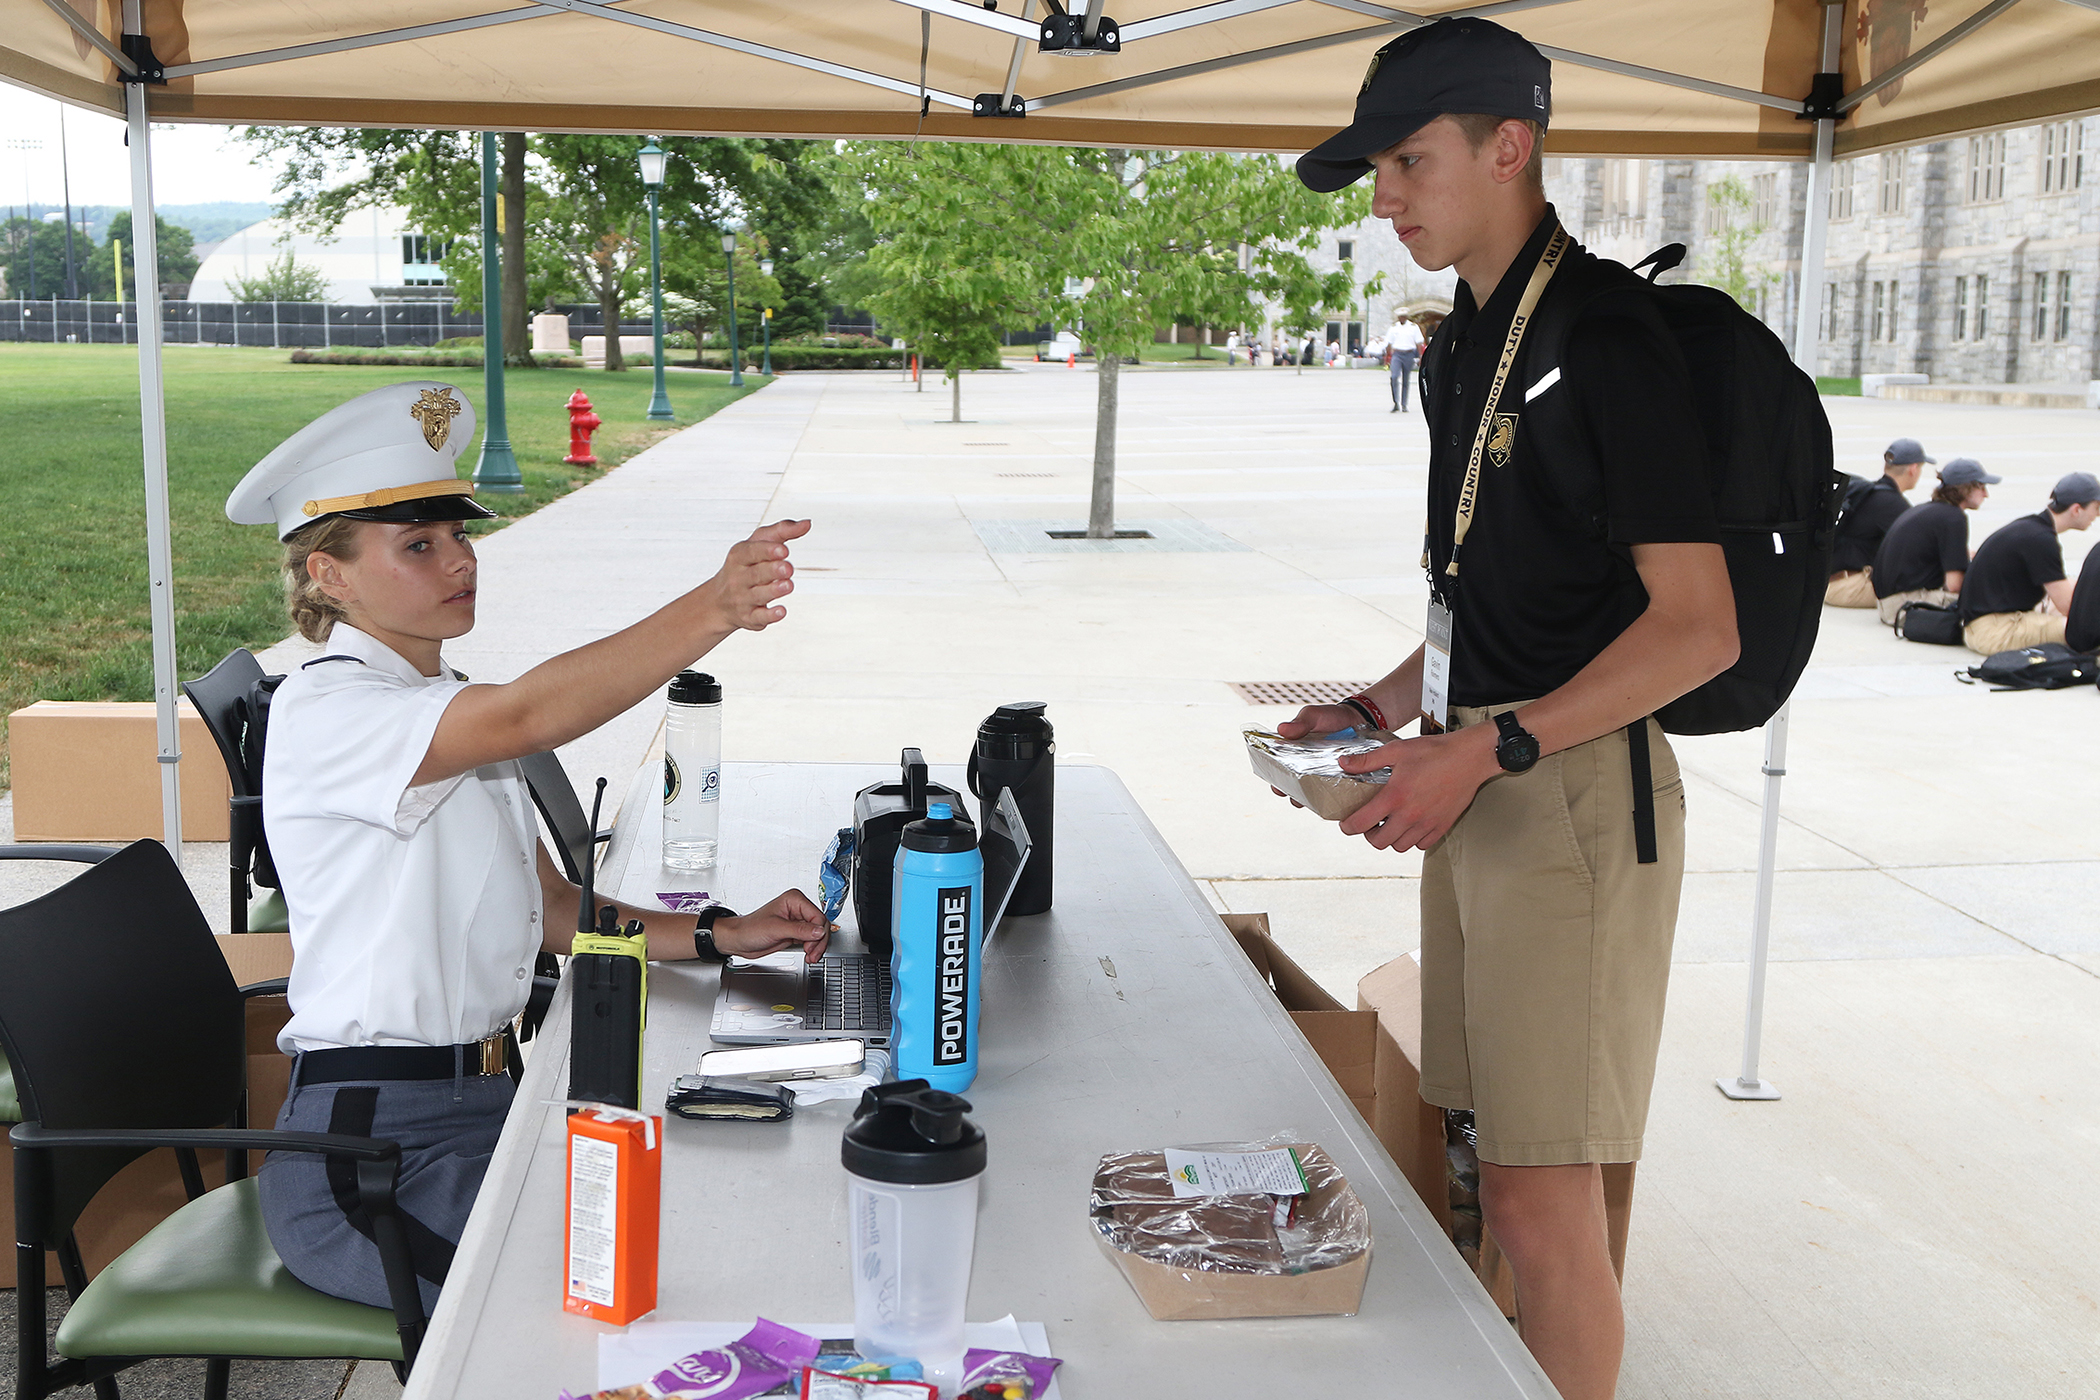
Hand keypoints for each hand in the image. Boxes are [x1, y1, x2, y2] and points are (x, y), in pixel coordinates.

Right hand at [701, 519, 809, 632]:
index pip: (751, 552)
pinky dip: (769, 616)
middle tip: (788, 568)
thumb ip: (781, 532)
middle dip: (772, 570)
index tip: (784, 550)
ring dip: (773, 591)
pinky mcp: (749, 618)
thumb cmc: (745, 566)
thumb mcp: (757, 544)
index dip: (767, 550)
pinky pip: (758, 618)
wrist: (718, 602)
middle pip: (756, 574)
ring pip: (758, 595)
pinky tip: (781, 611)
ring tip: (788, 585)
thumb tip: (807, 523)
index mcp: (739, 556)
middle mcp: (738, 578)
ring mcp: (742, 599)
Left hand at [713, 889, 831, 963]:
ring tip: (810, 956)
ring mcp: (797, 921)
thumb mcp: (775, 929)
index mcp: (794, 900)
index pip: (817, 915)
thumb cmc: (750, 929)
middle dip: (819, 941)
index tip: (812, 944)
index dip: (818, 932)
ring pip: (818, 934)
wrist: (739, 941)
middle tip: (812, 953)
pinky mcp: (796, 933)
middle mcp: (797, 909)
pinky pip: (812, 940)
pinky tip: (808, 954)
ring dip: (817, 947)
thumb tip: (819, 931)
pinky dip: (813, 949)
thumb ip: (800, 930)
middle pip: (820, 925)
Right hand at [1269, 703, 1366, 805]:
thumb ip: (1300, 722)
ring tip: (1316, 799)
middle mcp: (1306, 767)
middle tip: (1297, 797)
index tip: (1277, 786)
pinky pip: (1335, 793)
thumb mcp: (1314, 716)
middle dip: (1293, 795)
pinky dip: (1333, 798)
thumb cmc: (1331, 717)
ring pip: (1314, 794)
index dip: (1276, 781)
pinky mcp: (1341, 780)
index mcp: (1293, 753)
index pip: (1279, 771)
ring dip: (1312, 799)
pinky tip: (1334, 799)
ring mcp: (1324, 775)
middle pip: (1294, 788)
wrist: (1359, 718)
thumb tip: (1282, 729)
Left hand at [1334, 725, 1498, 852]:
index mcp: (1395, 797)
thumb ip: (1368, 760)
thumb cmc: (1435, 752)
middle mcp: (1410, 815)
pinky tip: (1411, 824)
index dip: (1348, 827)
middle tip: (1370, 822)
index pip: (1361, 824)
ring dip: (1391, 838)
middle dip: (1369, 834)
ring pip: (1400, 846)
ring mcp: (1427, 823)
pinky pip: (1421, 845)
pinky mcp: (1442, 826)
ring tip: (1390, 823)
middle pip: (1379, 842)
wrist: (1470, 757)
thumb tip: (1343, 763)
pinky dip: (1412, 839)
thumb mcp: (1397, 750)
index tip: (1346, 823)